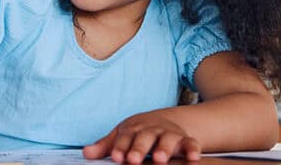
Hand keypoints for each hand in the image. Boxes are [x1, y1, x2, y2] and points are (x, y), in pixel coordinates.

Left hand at [83, 112, 200, 163]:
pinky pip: (190, 143)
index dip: (120, 147)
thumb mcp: (121, 136)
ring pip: (167, 140)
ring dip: (164, 148)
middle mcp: (151, 131)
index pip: (125, 138)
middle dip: (139, 148)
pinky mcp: (185, 140)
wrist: (163, 120)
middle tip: (133, 159)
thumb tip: (86, 153)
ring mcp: (168, 134)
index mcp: (133, 130)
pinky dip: (193, 149)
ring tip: (159, 159)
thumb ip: (106, 146)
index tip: (116, 156)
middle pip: (144, 138)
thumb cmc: (138, 132)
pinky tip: (193, 157)